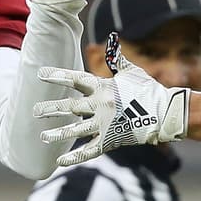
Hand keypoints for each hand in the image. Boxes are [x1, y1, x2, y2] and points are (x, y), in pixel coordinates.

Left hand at [34, 34, 189, 165]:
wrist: (165, 113)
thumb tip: (112, 39)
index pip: (75, 79)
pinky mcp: (110, 141)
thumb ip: (117, 59)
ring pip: (75, 130)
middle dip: (50, 109)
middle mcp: (100, 105)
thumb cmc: (149, 90)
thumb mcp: (132, 72)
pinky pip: (88, 151)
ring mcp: (104, 124)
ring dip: (58, 133)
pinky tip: (59, 160)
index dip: (57, 76)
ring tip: (42, 136)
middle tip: (34, 111)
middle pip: (70, 107)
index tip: (40, 74)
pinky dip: (74, 156)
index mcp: (104, 87)